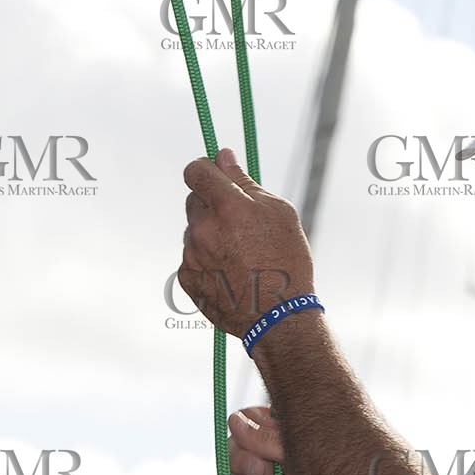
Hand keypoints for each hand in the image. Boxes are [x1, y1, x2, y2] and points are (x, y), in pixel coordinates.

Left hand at [179, 148, 314, 337]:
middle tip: (240, 225)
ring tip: (240, 256)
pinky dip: (206, 261)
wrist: (279, 317)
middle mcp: (202, 228)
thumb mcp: (278, 212)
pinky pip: (191, 258)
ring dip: (209, 235)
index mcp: (226, 205)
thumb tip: (222, 157)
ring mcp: (191, 255)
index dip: (204, 170)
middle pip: (194, 201)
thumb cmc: (287, 260)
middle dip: (212, 205)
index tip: (215, 176)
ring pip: (194, 231)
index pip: (195, 170)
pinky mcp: (186, 278)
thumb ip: (245, 182)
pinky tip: (230, 273)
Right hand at [228, 406, 325, 474]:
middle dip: (242, 463)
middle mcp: (264, 456)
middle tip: (261, 471)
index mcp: (276, 433)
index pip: (242, 423)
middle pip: (232, 453)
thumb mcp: (303, 454)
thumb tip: (234, 421)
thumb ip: (268, 438)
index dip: (243, 435)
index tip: (258, 447)